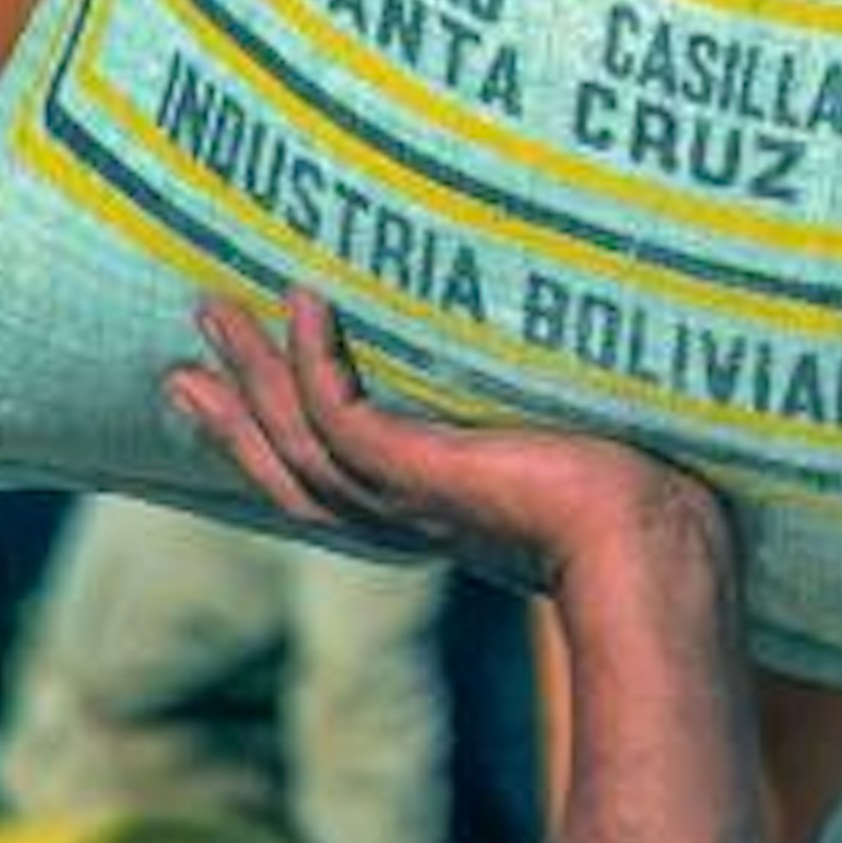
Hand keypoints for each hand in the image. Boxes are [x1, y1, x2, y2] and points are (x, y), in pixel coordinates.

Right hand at [166, 287, 726, 601]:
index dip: (264, 435)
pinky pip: (342, 416)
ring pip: (297, 436)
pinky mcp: (425, 474)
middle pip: (285, 463)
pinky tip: (307, 303)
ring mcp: (408, 498)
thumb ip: (519, 441)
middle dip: (231, 406)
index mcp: (426, 516)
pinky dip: (315, 363)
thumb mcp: (555, 463)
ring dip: (252, 372)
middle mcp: (403, 515)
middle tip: (186, 343)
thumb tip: (533, 389)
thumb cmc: (634, 499)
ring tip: (215, 307)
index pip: (321, 478)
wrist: (654, 539)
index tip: (219, 386)